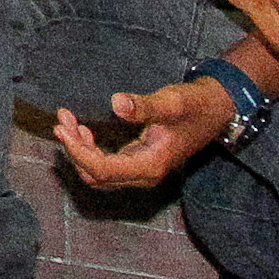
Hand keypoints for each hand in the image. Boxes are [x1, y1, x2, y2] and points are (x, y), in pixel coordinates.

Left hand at [52, 76, 235, 191]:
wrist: (216, 109)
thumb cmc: (195, 105)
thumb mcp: (171, 102)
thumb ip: (145, 106)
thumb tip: (116, 103)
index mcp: (150, 166)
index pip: (103, 170)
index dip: (78, 152)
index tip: (64, 128)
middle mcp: (144, 174)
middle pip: (96, 176)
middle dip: (74, 150)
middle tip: (62, 120)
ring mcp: (142, 171)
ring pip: (100, 173)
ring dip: (79, 150)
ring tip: (66, 122)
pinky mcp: (139, 162)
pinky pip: (107, 166)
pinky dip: (90, 150)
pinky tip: (83, 130)